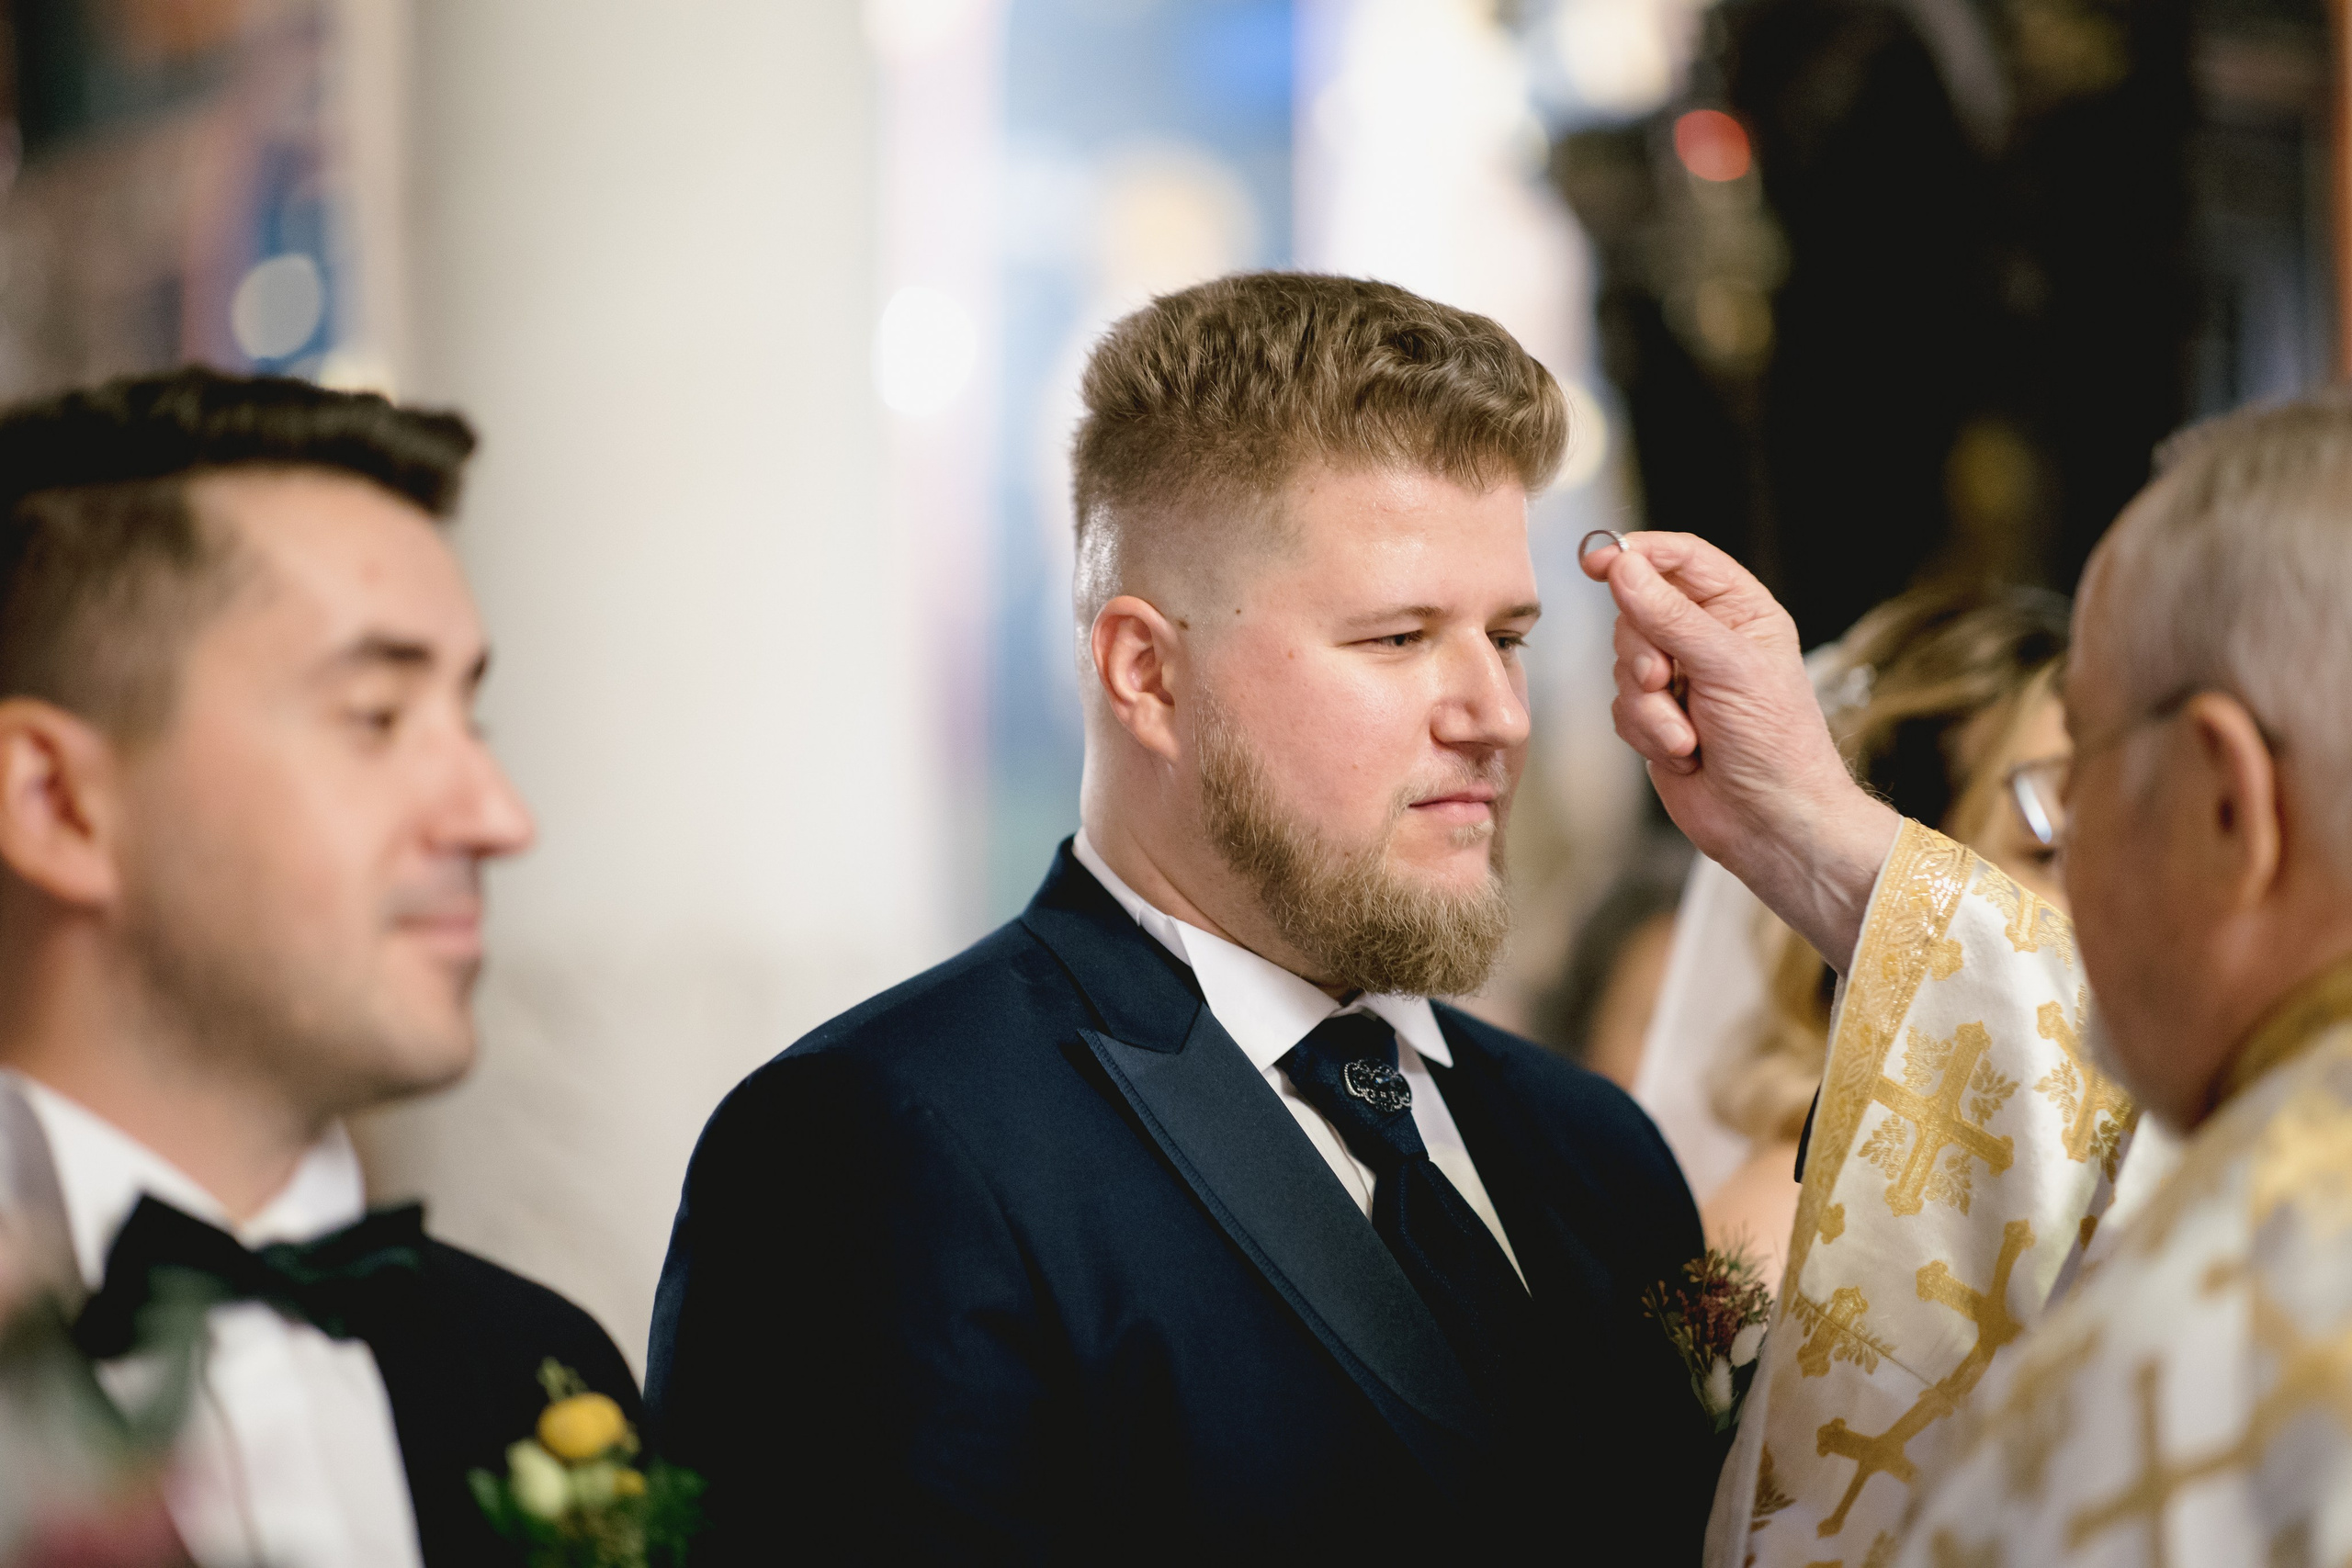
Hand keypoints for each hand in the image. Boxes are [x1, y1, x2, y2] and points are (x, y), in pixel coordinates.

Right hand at [1580, 532, 1898, 968]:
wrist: (1771, 825)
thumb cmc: (1777, 747)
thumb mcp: (1728, 668)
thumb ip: (1671, 616)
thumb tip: (1624, 567)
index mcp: (1741, 612)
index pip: (1681, 559)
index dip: (1638, 553)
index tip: (1599, 560)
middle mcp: (1708, 641)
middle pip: (1638, 611)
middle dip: (1643, 651)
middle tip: (1664, 679)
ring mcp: (1679, 682)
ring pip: (1623, 664)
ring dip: (1649, 706)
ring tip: (1689, 734)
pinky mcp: (1656, 721)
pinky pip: (1621, 708)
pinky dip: (1645, 732)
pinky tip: (1683, 753)